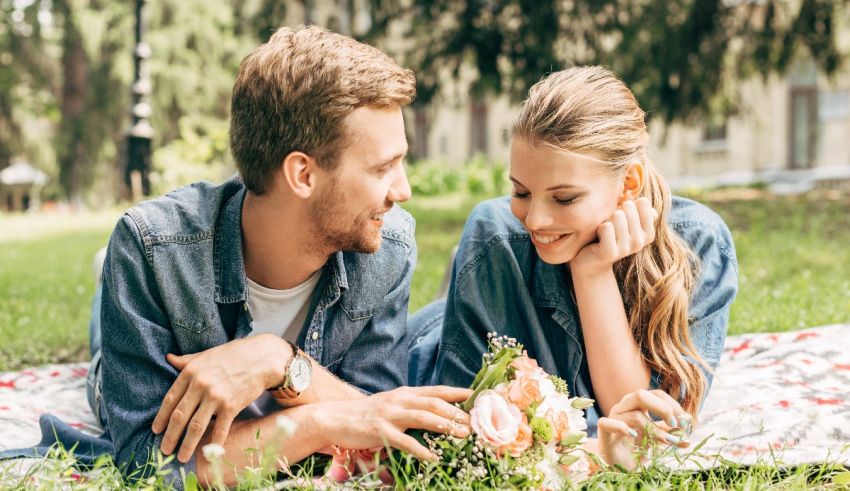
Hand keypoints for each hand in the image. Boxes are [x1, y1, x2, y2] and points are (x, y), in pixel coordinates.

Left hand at [152, 334, 291, 462]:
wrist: (261, 358)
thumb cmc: (233, 355)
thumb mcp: (206, 355)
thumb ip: (187, 361)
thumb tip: (169, 358)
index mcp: (191, 372)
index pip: (170, 400)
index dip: (161, 418)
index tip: (156, 431)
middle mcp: (200, 384)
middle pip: (179, 416)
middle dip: (170, 437)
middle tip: (164, 450)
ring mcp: (216, 396)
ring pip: (196, 426)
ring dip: (186, 445)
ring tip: (181, 457)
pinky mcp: (232, 405)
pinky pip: (220, 429)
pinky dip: (213, 443)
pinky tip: (208, 454)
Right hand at [317, 385, 473, 460]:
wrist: (336, 418)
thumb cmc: (367, 415)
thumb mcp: (391, 404)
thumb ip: (411, 406)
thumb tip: (436, 413)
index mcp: (404, 394)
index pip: (435, 391)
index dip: (457, 393)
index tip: (476, 396)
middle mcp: (399, 400)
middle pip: (434, 403)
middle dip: (456, 412)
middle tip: (475, 422)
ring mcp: (390, 415)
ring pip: (423, 418)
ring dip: (445, 426)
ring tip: (462, 435)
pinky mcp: (380, 431)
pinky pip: (405, 442)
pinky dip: (421, 450)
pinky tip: (433, 458)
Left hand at [571, 198, 657, 275]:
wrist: (591, 262)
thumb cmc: (609, 236)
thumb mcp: (627, 223)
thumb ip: (638, 212)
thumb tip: (645, 201)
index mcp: (648, 233)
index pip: (643, 203)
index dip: (628, 204)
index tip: (623, 217)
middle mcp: (639, 241)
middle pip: (628, 207)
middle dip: (615, 211)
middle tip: (610, 225)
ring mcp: (625, 248)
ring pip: (617, 216)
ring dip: (606, 219)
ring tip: (604, 231)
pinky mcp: (610, 252)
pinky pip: (606, 227)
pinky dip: (599, 228)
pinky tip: (598, 237)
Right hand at [596, 389, 691, 469]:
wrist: (619, 465)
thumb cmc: (637, 448)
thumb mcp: (658, 440)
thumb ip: (670, 435)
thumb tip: (688, 439)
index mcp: (638, 404)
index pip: (657, 394)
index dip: (672, 406)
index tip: (684, 423)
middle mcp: (625, 406)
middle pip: (642, 395)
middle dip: (663, 409)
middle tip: (675, 425)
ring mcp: (613, 417)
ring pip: (633, 414)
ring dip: (654, 429)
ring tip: (665, 441)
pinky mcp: (604, 431)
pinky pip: (608, 423)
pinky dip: (622, 427)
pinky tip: (634, 436)